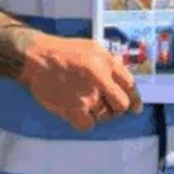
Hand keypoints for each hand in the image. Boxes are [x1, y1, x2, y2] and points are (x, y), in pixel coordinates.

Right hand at [21, 37, 142, 131]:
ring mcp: (86, 97)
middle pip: (122, 105)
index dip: (135, 99)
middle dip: (119, 108)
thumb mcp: (93, 48)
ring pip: (105, 116)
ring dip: (101, 113)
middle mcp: (100, 80)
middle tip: (111, 107)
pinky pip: (88, 125)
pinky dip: (86, 122)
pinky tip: (80, 113)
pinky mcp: (72, 110)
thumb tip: (124, 76)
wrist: (38, 58)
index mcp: (106, 63)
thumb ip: (111, 62)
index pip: (130, 86)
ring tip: (89, 104)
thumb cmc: (65, 51)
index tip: (135, 107)